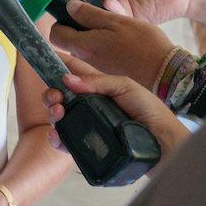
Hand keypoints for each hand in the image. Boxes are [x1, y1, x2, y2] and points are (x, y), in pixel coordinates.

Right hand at [41, 51, 190, 158]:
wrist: (163, 142)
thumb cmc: (149, 110)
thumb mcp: (126, 86)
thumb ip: (98, 81)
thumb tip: (67, 79)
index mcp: (96, 87)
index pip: (72, 71)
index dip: (56, 64)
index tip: (42, 60)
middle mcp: (88, 104)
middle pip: (59, 95)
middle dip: (50, 94)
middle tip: (55, 98)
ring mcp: (86, 125)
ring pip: (58, 117)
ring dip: (52, 112)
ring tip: (59, 113)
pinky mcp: (87, 145)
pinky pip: (65, 141)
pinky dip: (56, 138)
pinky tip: (57, 135)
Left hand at [49, 1, 176, 87]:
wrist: (166, 71)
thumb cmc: (143, 44)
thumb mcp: (117, 21)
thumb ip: (90, 14)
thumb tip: (69, 7)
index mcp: (84, 46)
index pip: (56, 34)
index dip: (61, 20)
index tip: (74, 10)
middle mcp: (86, 58)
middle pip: (69, 40)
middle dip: (77, 25)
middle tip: (96, 13)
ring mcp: (98, 65)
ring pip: (85, 44)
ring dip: (92, 32)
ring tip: (112, 22)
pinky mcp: (109, 68)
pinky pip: (98, 51)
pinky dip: (103, 41)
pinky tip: (120, 35)